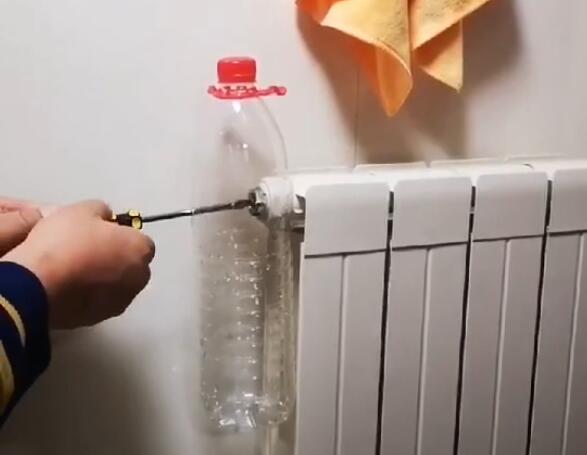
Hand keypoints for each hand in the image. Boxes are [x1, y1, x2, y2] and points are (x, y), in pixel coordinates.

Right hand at [3, 201, 155, 328]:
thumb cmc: (63, 242)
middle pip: (132, 264)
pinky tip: (67, 286)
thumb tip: (106, 217)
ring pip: (117, 285)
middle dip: (116, 258)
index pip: (140, 240)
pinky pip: (99, 301)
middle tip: (87, 249)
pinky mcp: (99, 319)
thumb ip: (102, 211)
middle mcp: (139, 278)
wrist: (36, 284)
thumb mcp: (82, 209)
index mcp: (141, 250)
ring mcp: (121, 302)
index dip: (120, 235)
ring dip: (103, 278)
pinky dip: (89, 295)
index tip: (100, 233)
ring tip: (73, 269)